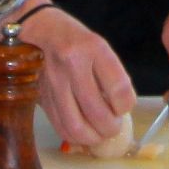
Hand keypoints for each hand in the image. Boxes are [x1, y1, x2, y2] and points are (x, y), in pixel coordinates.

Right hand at [23, 5, 136, 148]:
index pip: (118, 88)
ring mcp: (54, 81)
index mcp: (93, 48)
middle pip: (97, 112)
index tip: (124, 107)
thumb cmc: (78, 42)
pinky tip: (83, 132)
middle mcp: (72, 64)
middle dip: (111, 128)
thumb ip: (113, 77)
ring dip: (93, 138)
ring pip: (76, 126)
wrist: (43, 31)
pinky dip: (75, 137)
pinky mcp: (42, 95)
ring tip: (100, 133)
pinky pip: (60, 127)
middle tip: (114, 127)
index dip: (126, 106)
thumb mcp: (101, 48)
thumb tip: (120, 112)